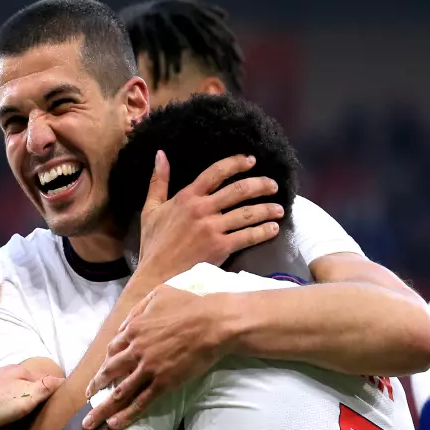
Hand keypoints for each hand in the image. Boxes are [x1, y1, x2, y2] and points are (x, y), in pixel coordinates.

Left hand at [0, 366, 62, 429]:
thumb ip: (43, 388)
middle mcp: (9, 371)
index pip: (48, 378)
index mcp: (21, 372)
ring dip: (26, 395)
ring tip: (33, 411)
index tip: (65, 401)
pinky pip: (6, 393)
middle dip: (42, 392)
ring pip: (19, 386)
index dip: (58, 389)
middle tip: (51, 409)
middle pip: (33, 382)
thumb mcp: (22, 400)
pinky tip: (10, 409)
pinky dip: (13, 399)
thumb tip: (62, 379)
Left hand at [83, 286, 228, 429]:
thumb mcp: (158, 295)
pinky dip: (126, 414)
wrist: (213, 323)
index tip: (102, 372)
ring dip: (103, 409)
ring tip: (90, 422)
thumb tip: (125, 323)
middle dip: (95, 386)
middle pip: (109, 372)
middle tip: (87, 397)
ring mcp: (148, 368)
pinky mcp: (163, 383)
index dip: (106, 362)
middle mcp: (135, 350)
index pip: (113, 350)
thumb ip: (138, 309)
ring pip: (120, 392)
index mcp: (134, 329)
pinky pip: (141, 402)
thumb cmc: (189, 306)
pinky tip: (115, 424)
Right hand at [133, 151, 282, 285]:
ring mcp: (212, 229)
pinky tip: (273, 229)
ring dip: (267, 209)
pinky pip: (247, 236)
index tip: (251, 160)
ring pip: (247, 213)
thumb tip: (161, 154)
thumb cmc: (154, 244)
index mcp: (187, 197)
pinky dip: (263, 232)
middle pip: (238, 190)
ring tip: (279, 208)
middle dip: (260, 185)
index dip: (236, 163)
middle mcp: (202, 209)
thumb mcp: (150, 209)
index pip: (215, 172)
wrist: (156, 275)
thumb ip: (158, 181)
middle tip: (273, 185)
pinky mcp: (220, 248)